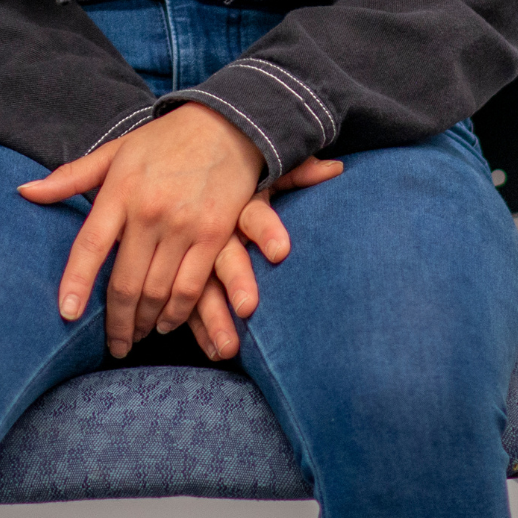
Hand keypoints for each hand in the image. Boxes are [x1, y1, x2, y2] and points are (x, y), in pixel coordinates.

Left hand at [19, 109, 340, 358]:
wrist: (227, 124)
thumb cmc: (164, 140)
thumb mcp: (115, 151)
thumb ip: (71, 177)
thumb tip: (25, 191)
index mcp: (120, 189)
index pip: (90, 245)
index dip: (76, 283)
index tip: (66, 314)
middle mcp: (149, 209)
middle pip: (125, 282)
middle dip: (117, 322)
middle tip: (114, 344)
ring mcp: (183, 224)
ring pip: (157, 291)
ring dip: (146, 321)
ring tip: (138, 334)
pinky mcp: (215, 233)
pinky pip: (190, 287)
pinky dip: (178, 313)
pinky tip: (168, 322)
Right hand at [185, 155, 344, 360]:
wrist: (180, 169)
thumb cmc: (236, 177)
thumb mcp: (266, 171)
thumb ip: (298, 173)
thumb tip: (337, 168)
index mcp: (238, 200)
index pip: (254, 214)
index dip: (267, 230)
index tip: (281, 251)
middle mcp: (214, 228)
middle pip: (224, 254)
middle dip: (236, 280)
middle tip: (248, 307)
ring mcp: (192, 253)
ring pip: (200, 285)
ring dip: (214, 316)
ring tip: (229, 347)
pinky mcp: (180, 274)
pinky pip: (185, 302)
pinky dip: (197, 327)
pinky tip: (211, 349)